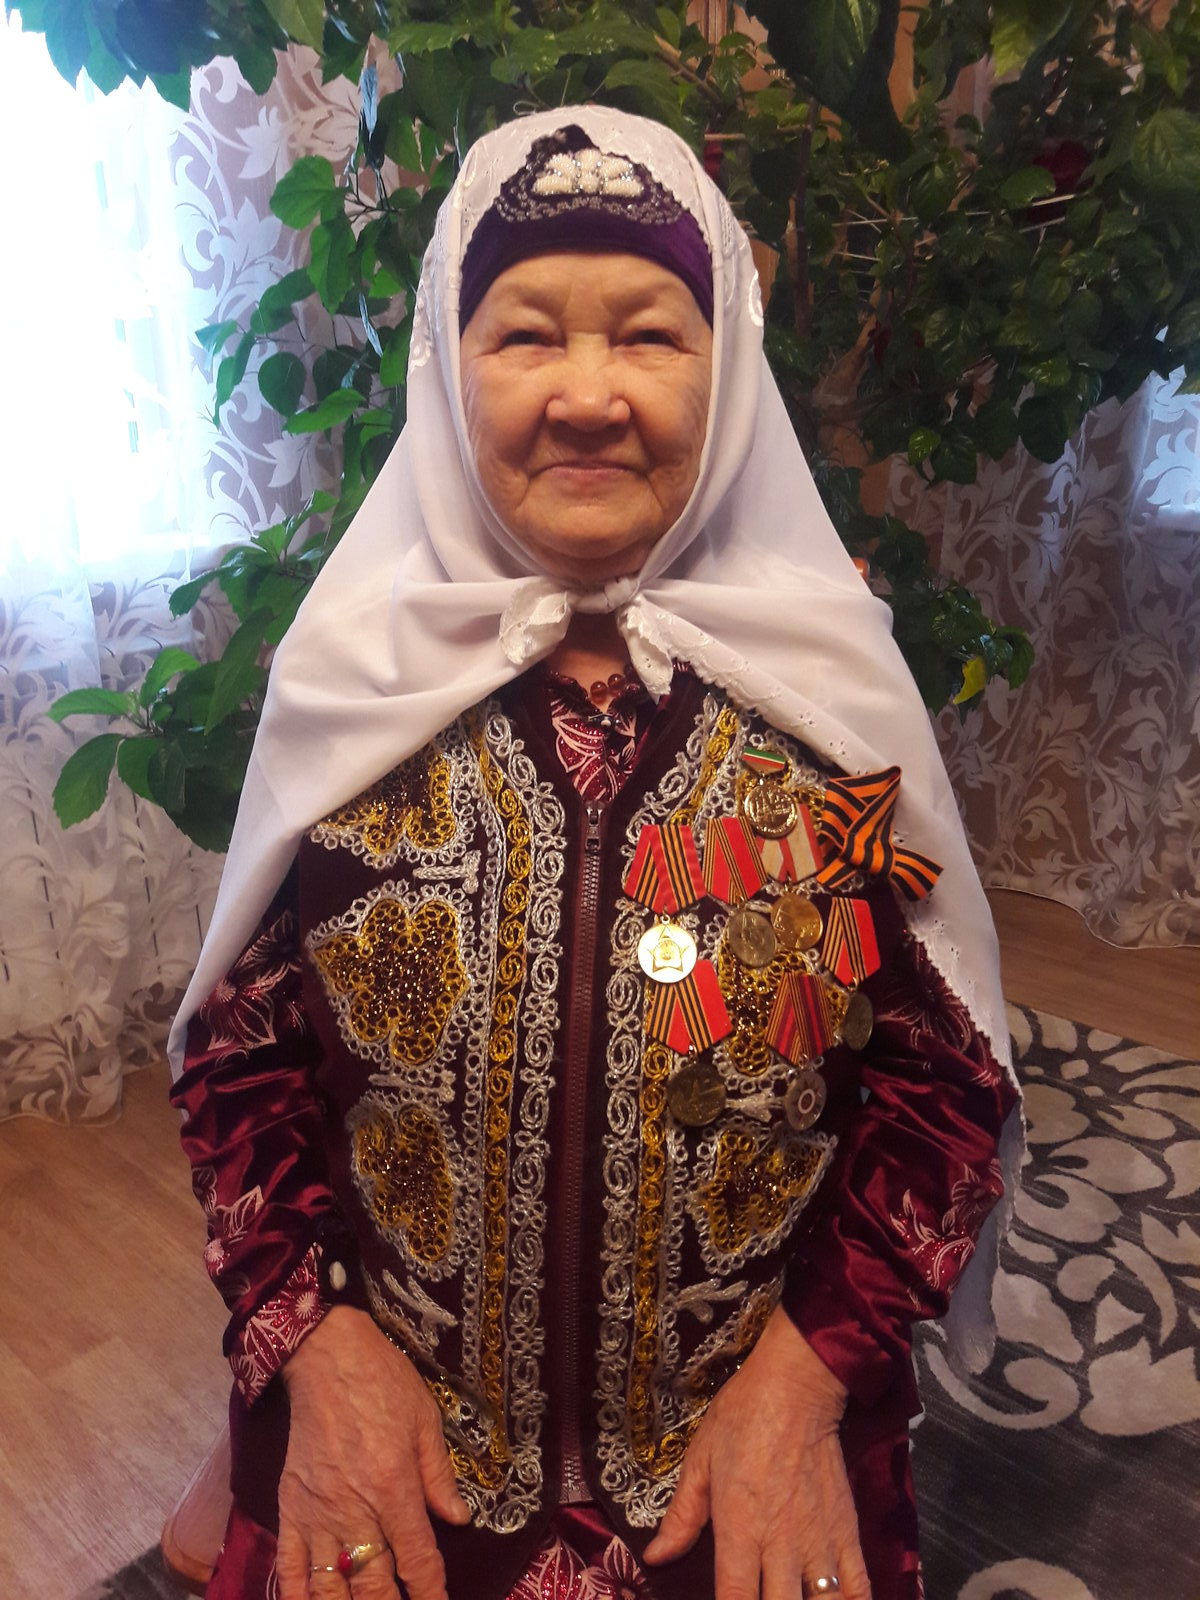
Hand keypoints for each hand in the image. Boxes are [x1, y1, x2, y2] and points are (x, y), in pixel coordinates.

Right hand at [274, 1306, 470, 1599]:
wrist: (327, 1356)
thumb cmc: (383, 1382)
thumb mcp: (426, 1420)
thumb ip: (439, 1476)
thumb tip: (458, 1519)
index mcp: (394, 1488)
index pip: (417, 1560)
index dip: (430, 1592)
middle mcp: (355, 1510)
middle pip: (374, 1585)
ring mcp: (318, 1513)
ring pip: (333, 1586)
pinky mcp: (289, 1507)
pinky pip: (289, 1566)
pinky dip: (298, 1596)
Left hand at [642, 1307, 870, 1599]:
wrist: (795, 1387)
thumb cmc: (741, 1418)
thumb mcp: (700, 1461)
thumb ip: (682, 1516)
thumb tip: (656, 1557)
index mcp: (739, 1528)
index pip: (736, 1599)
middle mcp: (781, 1544)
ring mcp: (819, 1540)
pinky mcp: (847, 1530)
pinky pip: (859, 1586)